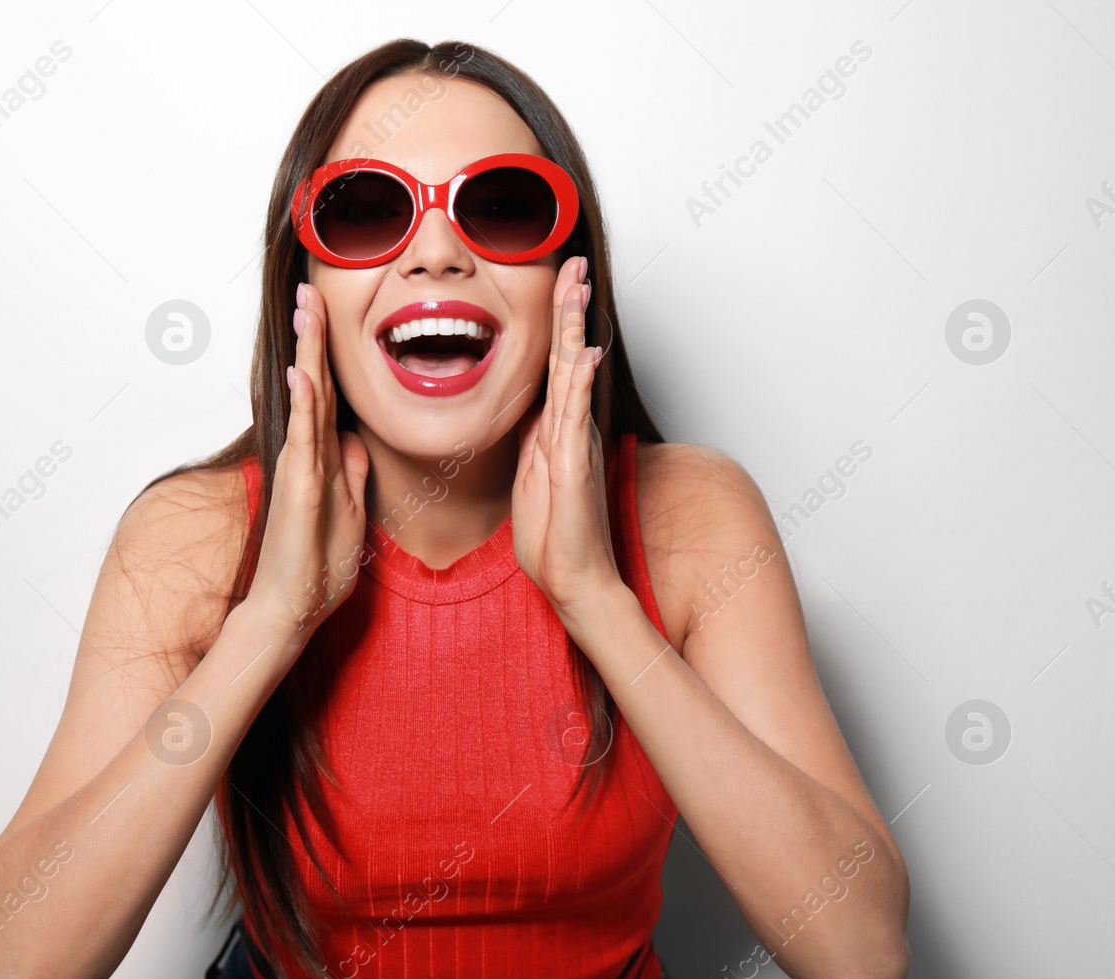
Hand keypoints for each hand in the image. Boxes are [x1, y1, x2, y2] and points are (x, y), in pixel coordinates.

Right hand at [242, 282, 370, 645]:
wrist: (291, 608)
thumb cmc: (316, 566)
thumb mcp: (351, 509)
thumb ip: (351, 473)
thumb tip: (355, 441)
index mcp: (322, 458)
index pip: (328, 395)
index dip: (329, 354)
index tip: (326, 312)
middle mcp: (307, 454)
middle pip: (315, 383)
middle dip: (313, 335)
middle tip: (311, 290)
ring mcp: (300, 468)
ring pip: (308, 399)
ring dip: (308, 353)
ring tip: (306, 308)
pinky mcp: (299, 489)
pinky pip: (303, 438)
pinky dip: (304, 404)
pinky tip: (304, 373)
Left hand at [510, 257, 623, 619]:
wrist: (574, 580)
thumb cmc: (555, 538)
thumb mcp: (532, 477)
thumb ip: (534, 441)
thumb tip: (530, 409)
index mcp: (558, 430)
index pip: (556, 364)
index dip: (558, 322)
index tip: (559, 281)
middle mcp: (571, 429)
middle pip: (570, 356)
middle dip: (570, 308)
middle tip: (573, 262)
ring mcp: (575, 445)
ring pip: (574, 375)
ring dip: (574, 330)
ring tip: (577, 287)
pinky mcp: (574, 468)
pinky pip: (573, 418)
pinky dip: (577, 384)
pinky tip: (583, 354)